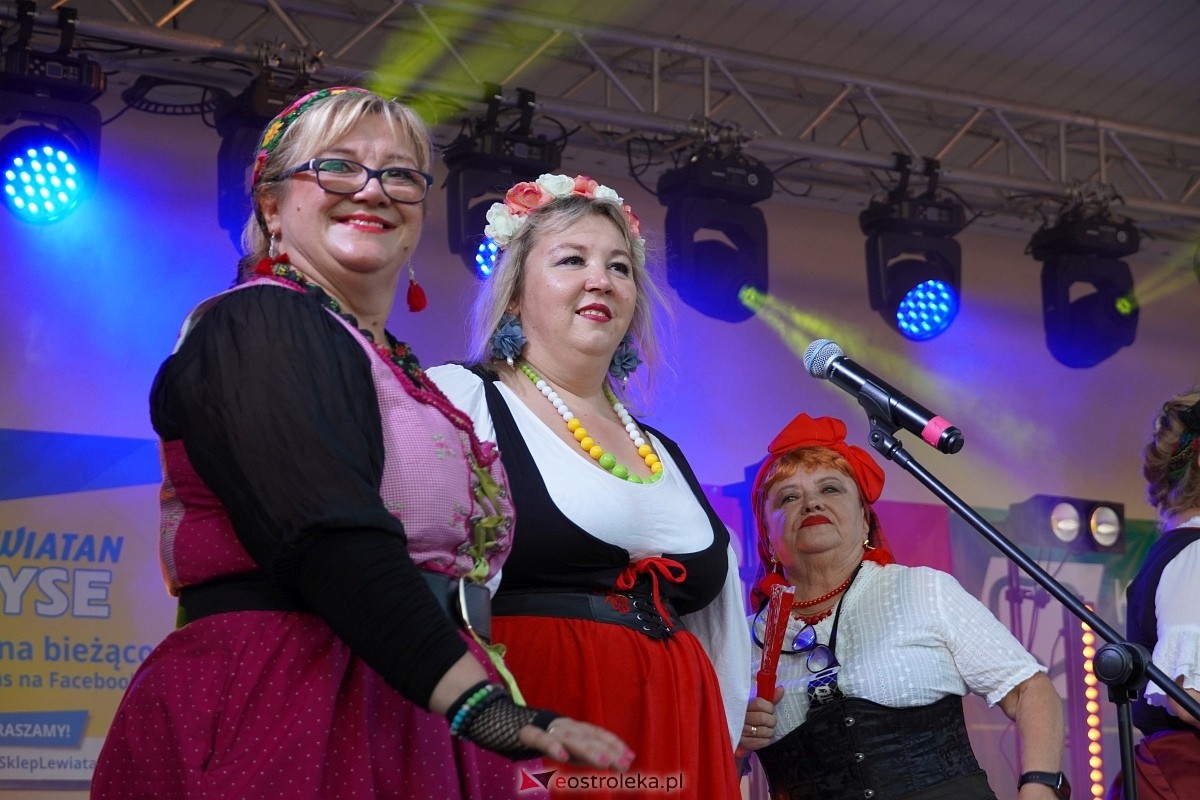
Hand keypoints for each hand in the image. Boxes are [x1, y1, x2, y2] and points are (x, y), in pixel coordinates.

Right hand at [518, 717, 634, 770]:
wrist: (497, 718)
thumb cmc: (534, 736)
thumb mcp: (562, 747)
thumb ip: (581, 754)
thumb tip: (606, 761)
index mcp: (571, 727)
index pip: (596, 733)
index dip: (613, 743)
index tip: (630, 756)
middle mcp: (562, 724)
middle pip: (588, 736)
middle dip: (608, 749)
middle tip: (625, 764)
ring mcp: (545, 726)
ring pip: (570, 737)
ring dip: (588, 749)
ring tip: (604, 762)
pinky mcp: (525, 732)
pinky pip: (540, 738)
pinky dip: (552, 745)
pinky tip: (563, 757)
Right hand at [738, 685, 783, 752]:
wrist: (739, 735)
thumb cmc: (752, 718)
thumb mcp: (759, 707)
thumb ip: (771, 698)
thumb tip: (781, 688)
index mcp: (743, 705)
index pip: (759, 703)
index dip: (769, 707)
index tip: (770, 710)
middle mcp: (739, 717)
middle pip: (762, 718)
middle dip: (771, 720)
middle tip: (770, 722)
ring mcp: (740, 731)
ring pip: (763, 731)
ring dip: (770, 731)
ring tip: (768, 730)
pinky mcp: (743, 744)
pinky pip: (761, 742)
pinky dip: (767, 740)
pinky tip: (764, 738)